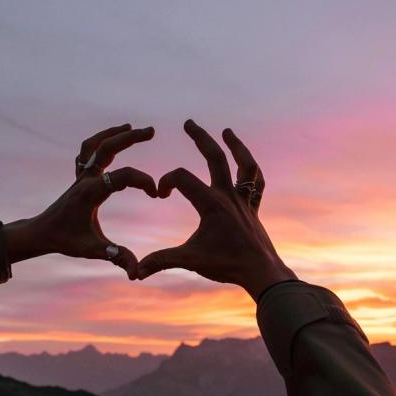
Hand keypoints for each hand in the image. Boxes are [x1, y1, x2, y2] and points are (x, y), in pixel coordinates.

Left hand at [3, 124, 157, 278]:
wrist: (41, 233)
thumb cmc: (65, 240)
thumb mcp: (92, 250)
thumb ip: (116, 257)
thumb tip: (136, 273)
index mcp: (90, 192)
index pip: (121, 177)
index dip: (142, 181)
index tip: (156, 194)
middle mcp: (85, 179)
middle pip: (106, 147)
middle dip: (129, 138)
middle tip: (152, 131)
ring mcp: (80, 176)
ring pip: (94, 144)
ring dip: (113, 133)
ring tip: (132, 128)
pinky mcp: (78, 177)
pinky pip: (87, 152)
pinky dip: (100, 142)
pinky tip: (113, 141)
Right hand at [136, 120, 295, 298]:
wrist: (261, 273)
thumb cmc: (226, 265)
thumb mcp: (189, 261)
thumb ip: (161, 261)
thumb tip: (134, 272)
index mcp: (211, 204)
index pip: (182, 178)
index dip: (166, 181)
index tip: (160, 194)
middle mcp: (229, 196)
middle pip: (215, 157)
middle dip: (200, 138)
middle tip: (188, 123)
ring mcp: (244, 200)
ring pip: (244, 165)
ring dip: (236, 146)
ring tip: (227, 131)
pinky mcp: (253, 208)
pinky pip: (256, 184)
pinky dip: (252, 171)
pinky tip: (245, 164)